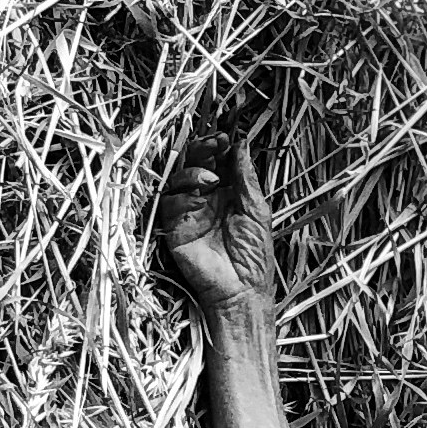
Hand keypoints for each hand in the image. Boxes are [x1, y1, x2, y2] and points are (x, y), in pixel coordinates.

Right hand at [153, 114, 278, 325]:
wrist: (241, 289)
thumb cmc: (253, 257)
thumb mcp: (256, 209)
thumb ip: (246, 178)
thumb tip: (242, 146)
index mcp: (228, 193)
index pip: (219, 161)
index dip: (220, 147)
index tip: (227, 138)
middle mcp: (207, 198)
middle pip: (197, 163)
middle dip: (204, 149)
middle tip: (215, 143)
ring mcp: (189, 210)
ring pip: (180, 176)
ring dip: (194, 168)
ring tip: (212, 176)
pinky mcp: (175, 224)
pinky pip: (170, 198)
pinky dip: (183, 189)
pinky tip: (200, 190)